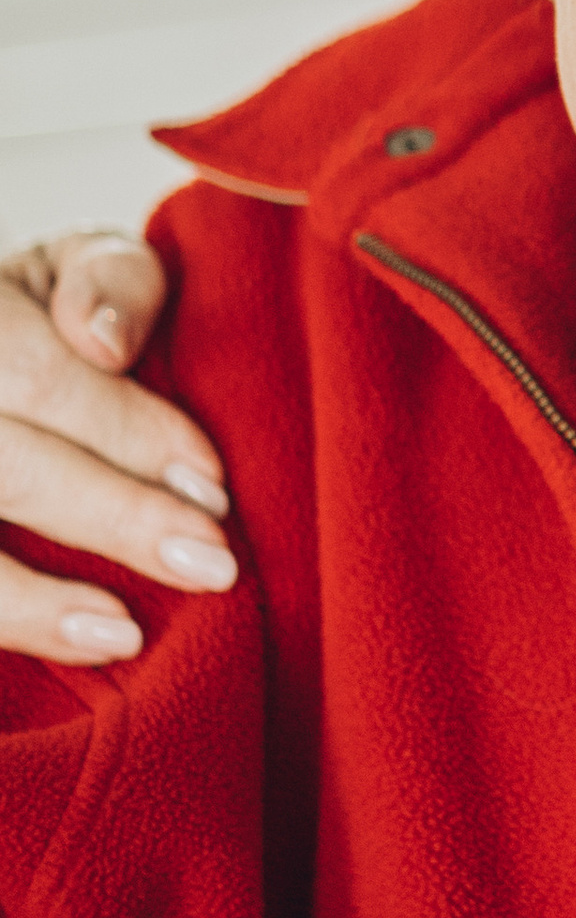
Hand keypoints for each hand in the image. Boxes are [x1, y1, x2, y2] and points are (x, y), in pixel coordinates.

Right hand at [0, 236, 233, 664]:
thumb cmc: (42, 319)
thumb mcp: (75, 273)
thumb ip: (110, 281)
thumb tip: (103, 341)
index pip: (37, 377)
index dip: (129, 432)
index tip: (212, 486)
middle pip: (5, 468)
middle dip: (111, 515)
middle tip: (210, 562)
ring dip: (33, 602)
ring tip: (124, 633)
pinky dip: (14, 624)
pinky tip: (76, 644)